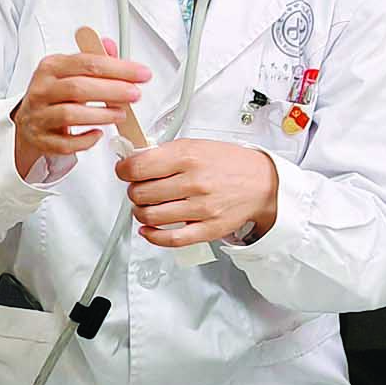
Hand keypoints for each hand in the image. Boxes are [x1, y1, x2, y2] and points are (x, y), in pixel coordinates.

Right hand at [11, 46, 150, 177]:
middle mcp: (42, 90)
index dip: (118, 68)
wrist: (29, 121)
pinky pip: (65, 143)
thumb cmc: (53, 94)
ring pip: (70, 115)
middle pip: (78, 88)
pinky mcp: (41, 139)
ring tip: (121, 114)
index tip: (140, 74)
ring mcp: (39, 116)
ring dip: (101, 115)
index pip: (86, 63)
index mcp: (51, 67)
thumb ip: (93, 59)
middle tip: (134, 94)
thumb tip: (111, 46)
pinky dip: (85, 140)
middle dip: (112, 90)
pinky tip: (98, 133)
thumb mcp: (69, 71)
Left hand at [117, 138, 278, 248]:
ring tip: (145, 206)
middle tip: (139, 189)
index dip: (124, 170)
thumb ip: (166, 154)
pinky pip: (171, 239)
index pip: (138, 167)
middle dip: (134, 191)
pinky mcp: (207, 229)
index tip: (124, 171)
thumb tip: (134, 161)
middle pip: (141, 193)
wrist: (261, 182)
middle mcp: (194, 182)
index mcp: (188, 157)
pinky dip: (153, 236)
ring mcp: (201, 208)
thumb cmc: (228, 163)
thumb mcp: (196, 145)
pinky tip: (148, 229)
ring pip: (151, 216)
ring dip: (141, 212)